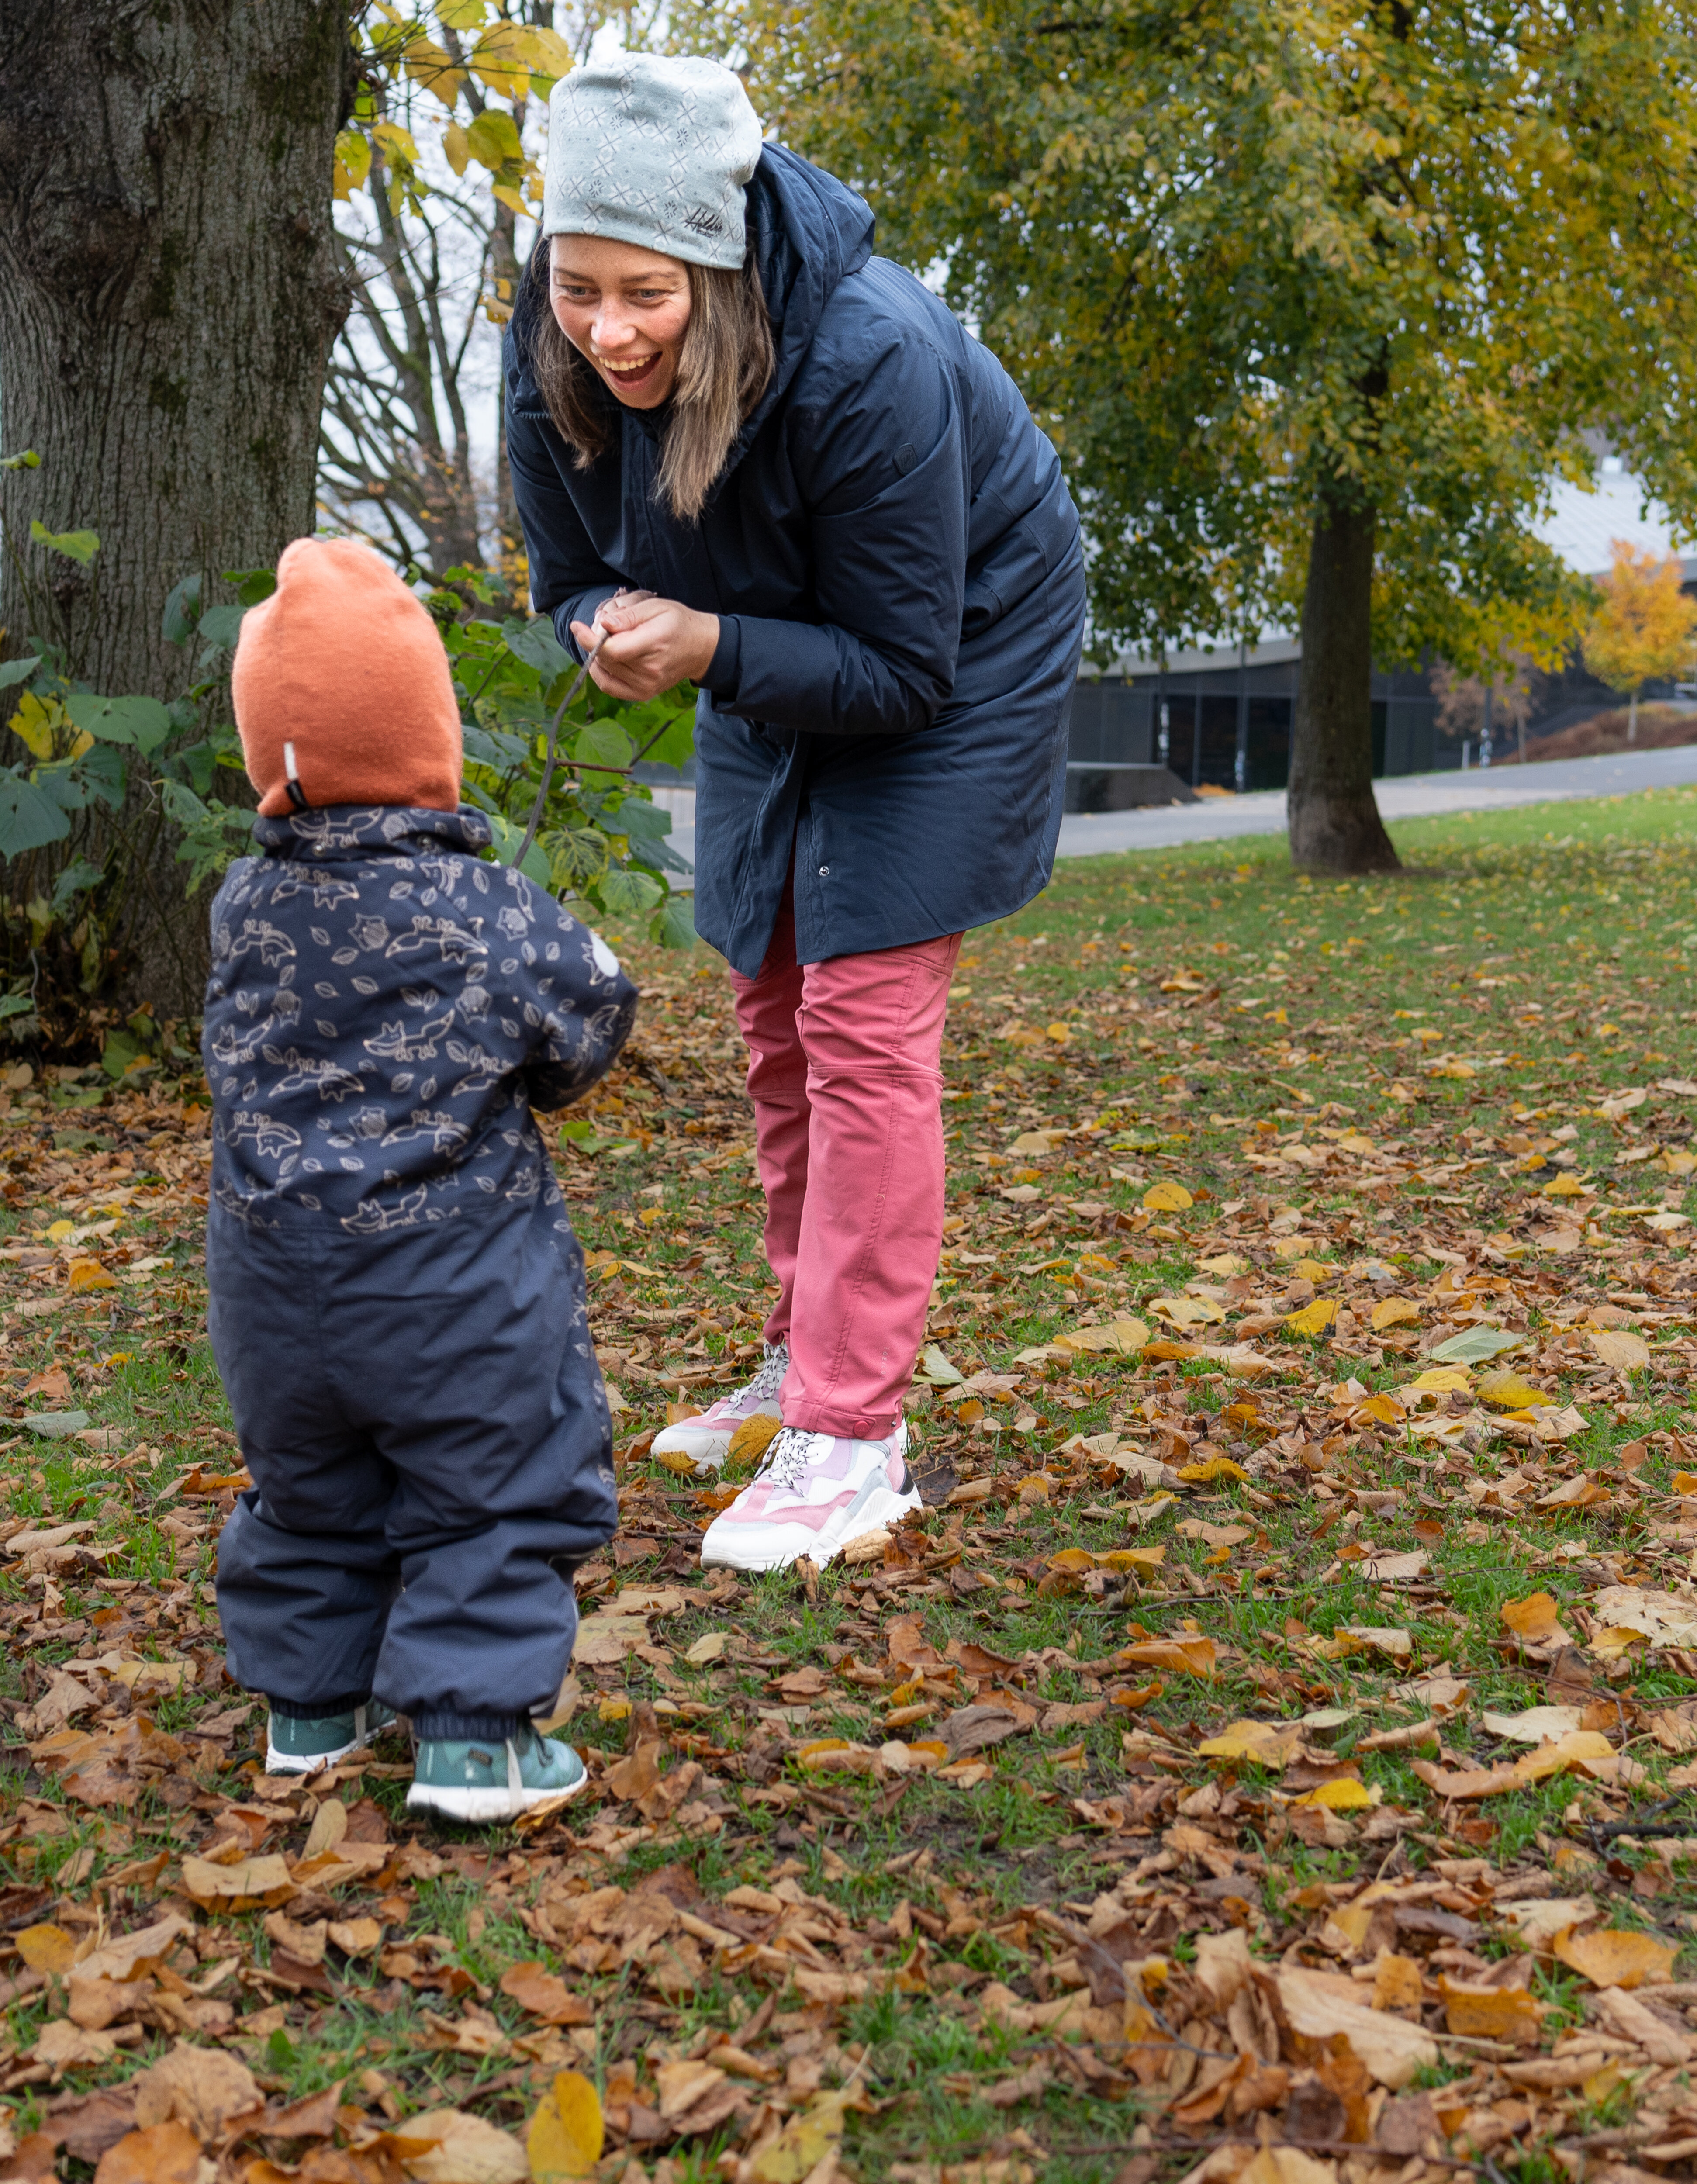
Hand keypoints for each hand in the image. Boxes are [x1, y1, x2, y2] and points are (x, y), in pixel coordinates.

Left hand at [570, 592, 719, 699]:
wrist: (700, 648)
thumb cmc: (677, 623)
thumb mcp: (655, 607)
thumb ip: (628, 616)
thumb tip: (604, 624)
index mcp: (653, 644)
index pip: (611, 649)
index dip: (589, 639)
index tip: (577, 626)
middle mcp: (649, 670)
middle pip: (605, 659)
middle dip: (595, 641)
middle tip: (604, 627)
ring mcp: (646, 685)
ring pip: (604, 671)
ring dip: (598, 655)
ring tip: (610, 641)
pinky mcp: (643, 694)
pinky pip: (609, 687)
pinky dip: (601, 673)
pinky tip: (604, 660)